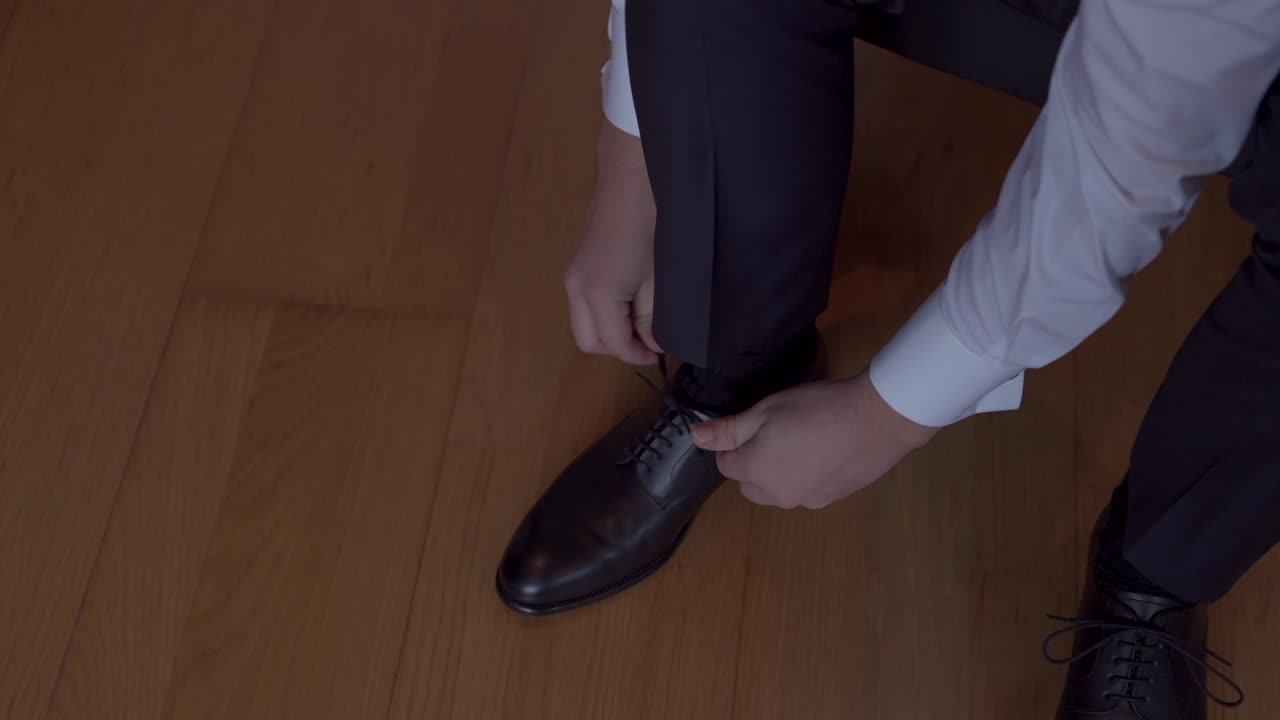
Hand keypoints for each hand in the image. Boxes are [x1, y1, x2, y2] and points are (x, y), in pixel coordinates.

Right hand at [564, 121, 660, 365]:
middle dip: (618, 348)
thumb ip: (652, 316)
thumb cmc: (651, 221)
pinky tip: (630, 299)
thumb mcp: (659, 276)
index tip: (661, 352)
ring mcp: (572, 274)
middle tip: (648, 341)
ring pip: (584, 323)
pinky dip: (603, 312)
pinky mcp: (577, 262)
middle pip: (589, 341)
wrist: (631, 174)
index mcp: (596, 294)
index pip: (613, 344)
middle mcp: (575, 288)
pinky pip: (583, 303)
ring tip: (642, 319)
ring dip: (610, 330)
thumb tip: (650, 342)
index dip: (638, 355)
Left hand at [692, 373, 938, 508]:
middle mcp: (776, 495)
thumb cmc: (816, 408)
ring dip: (779, 474)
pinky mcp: (831, 500)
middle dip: (753, 464)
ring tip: (803, 443)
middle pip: (748, 484)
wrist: (878, 421)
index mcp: (755, 472)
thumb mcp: (767, 410)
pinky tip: (825, 454)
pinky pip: (804, 493)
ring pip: (777, 491)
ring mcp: (805, 502)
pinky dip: (805, 478)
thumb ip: (729, 429)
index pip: (724, 465)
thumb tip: (695, 437)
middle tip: (777, 433)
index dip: (734, 443)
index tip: (755, 424)